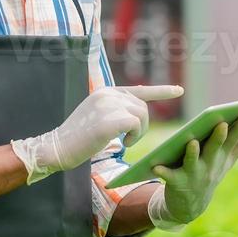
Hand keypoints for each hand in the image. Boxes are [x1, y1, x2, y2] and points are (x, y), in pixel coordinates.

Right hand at [10, 84, 183, 185]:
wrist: (57, 146)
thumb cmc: (78, 138)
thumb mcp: (97, 117)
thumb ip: (115, 110)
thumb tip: (138, 111)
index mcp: (106, 92)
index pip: (140, 90)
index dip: (162, 91)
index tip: (179, 90)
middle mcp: (109, 94)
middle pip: (144, 107)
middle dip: (143, 125)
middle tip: (130, 139)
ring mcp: (109, 105)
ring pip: (142, 115)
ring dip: (139, 132)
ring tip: (126, 141)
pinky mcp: (111, 119)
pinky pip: (136, 125)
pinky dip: (135, 136)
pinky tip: (124, 142)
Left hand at [147, 111, 237, 230]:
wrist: (190, 205)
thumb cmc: (210, 173)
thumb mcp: (228, 160)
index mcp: (222, 157)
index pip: (233, 140)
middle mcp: (210, 166)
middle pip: (214, 149)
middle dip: (219, 137)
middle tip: (222, 124)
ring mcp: (194, 175)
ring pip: (193, 162)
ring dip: (192, 153)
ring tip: (192, 141)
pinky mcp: (176, 183)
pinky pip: (169, 176)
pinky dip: (163, 172)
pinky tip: (156, 167)